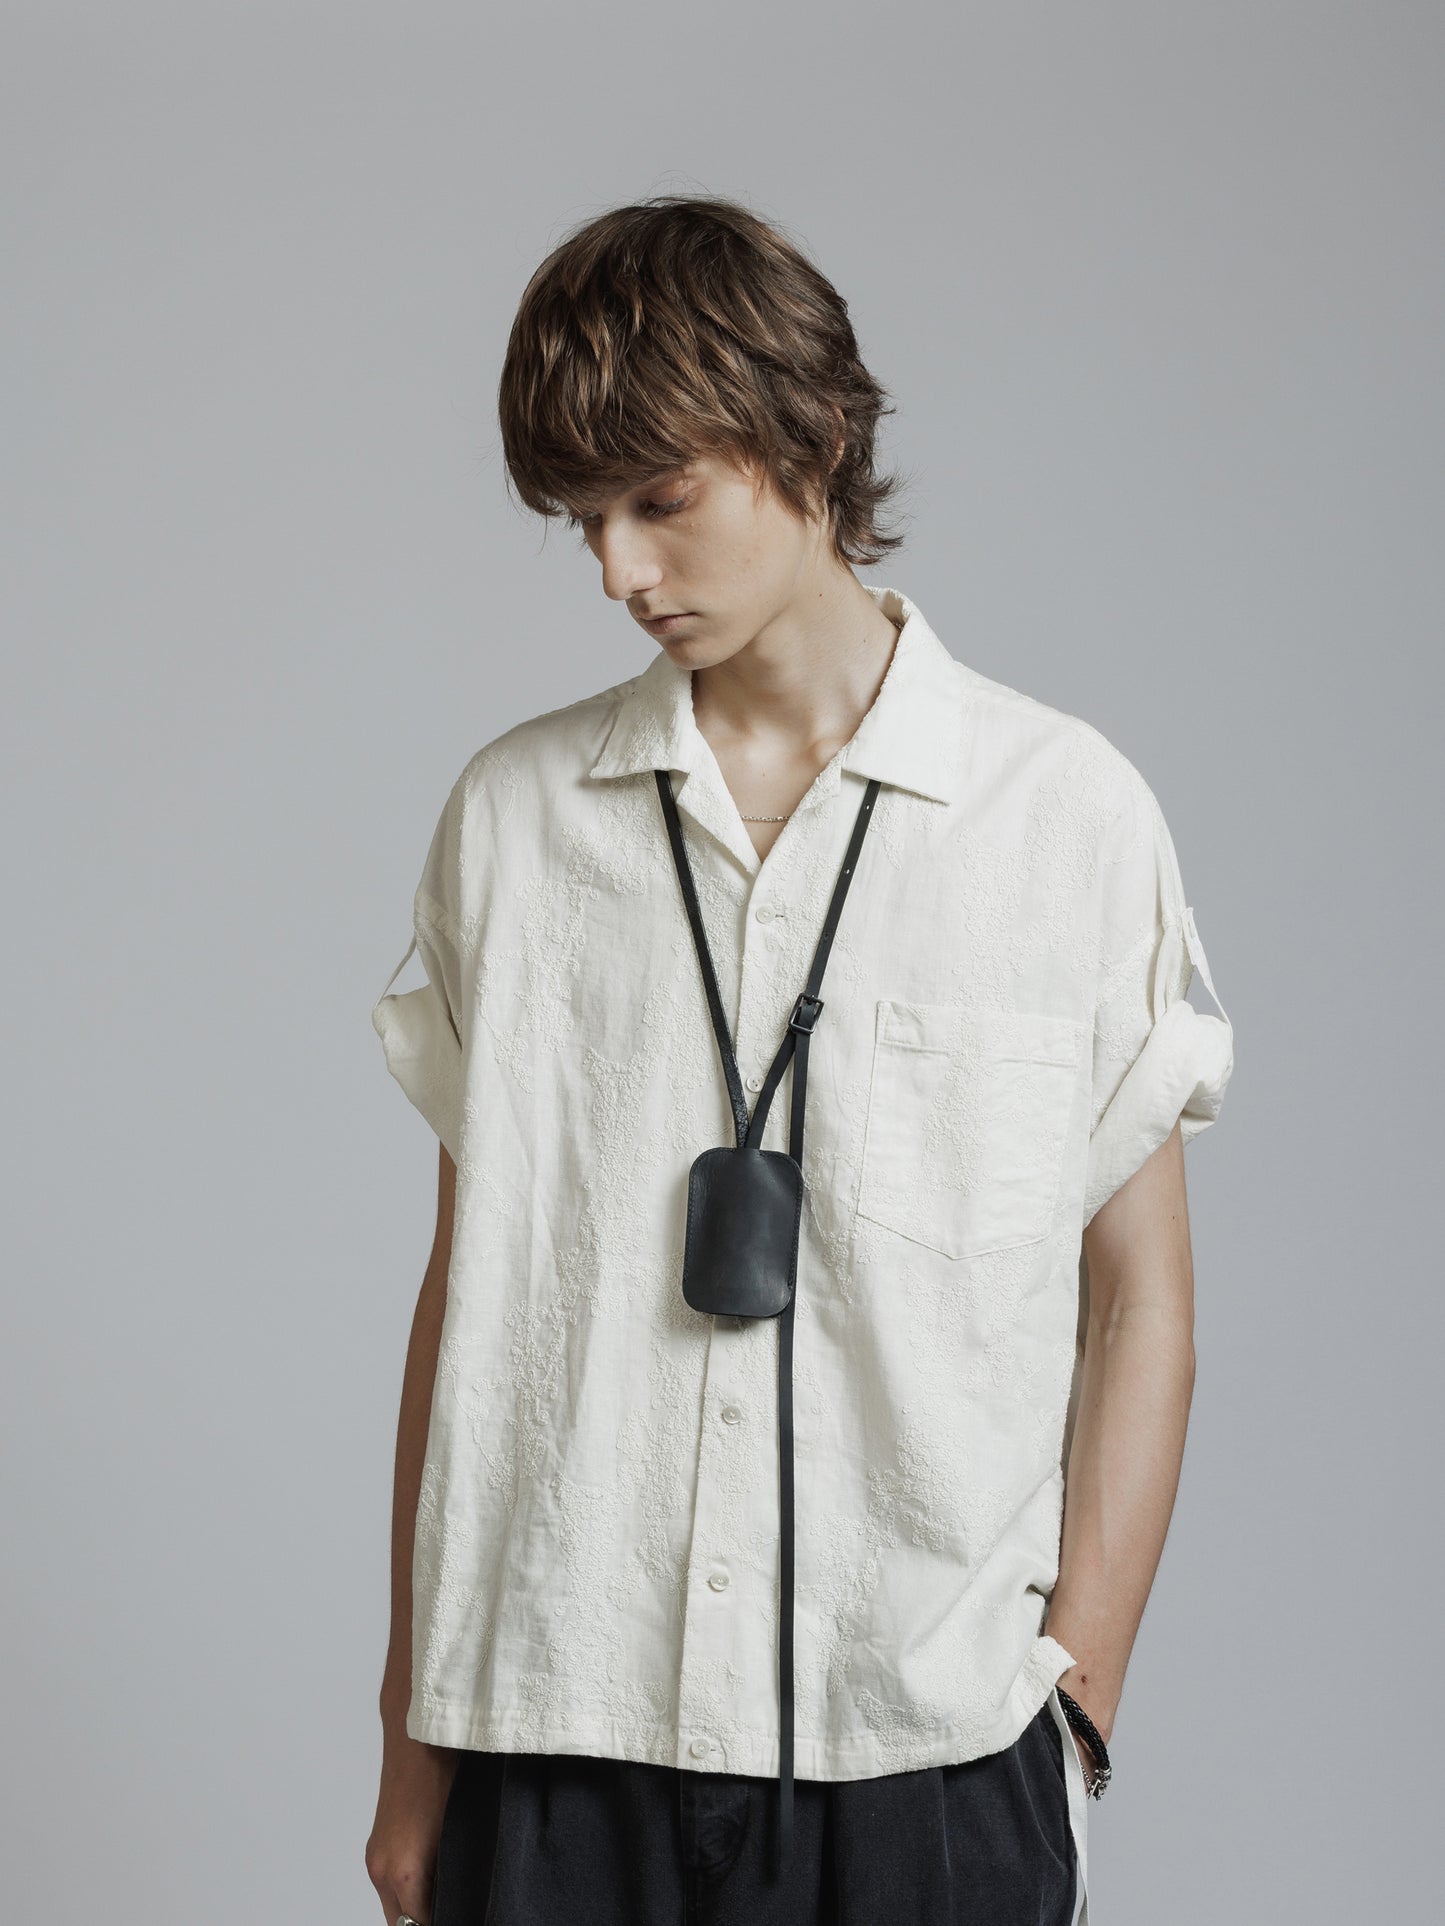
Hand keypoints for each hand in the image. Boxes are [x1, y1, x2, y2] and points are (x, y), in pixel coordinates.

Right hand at [365, 1726, 458, 1925]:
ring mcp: (376, 1857)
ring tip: (451, 1898)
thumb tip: (470, 1894)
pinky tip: (436, 1880)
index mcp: (404, 1872)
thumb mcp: (459, 1831)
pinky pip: (390, 1885)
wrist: (416, 1734)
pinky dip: (408, 1892)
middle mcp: (382, 1870)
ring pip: (394, 1906)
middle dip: (427, 1920)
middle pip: (402, 1923)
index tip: (468, 1914)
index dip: (447, 1922)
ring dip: (416, 1908)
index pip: (422, 1925)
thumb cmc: (444, 1774)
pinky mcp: (377, 1844)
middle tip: (461, 1909)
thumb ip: (460, 1873)